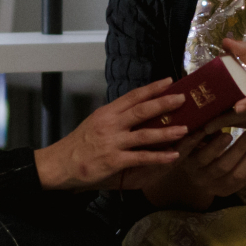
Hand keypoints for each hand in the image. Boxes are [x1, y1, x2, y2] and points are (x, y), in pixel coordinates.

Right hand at [33, 79, 187, 190]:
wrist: (60, 164)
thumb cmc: (79, 144)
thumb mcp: (95, 123)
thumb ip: (115, 116)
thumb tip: (137, 109)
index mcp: (106, 112)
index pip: (132, 96)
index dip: (152, 88)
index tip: (169, 81)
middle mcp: (110, 124)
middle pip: (142, 110)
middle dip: (164, 104)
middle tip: (183, 99)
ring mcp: (112, 142)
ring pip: (145, 134)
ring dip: (167, 131)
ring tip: (185, 128)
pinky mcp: (114, 161)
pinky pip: (141, 158)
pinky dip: (159, 157)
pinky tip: (172, 156)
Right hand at [140, 128, 245, 209]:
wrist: (195, 177)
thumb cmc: (195, 150)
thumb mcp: (193, 141)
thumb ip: (203, 131)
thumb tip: (218, 112)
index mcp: (190, 163)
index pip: (202, 156)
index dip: (215, 146)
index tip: (227, 132)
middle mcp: (201, 178)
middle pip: (222, 166)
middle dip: (239, 148)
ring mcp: (215, 187)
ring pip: (236, 175)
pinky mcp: (227, 192)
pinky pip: (244, 180)